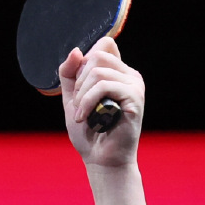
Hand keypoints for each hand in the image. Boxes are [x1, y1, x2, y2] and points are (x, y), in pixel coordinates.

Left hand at [59, 37, 143, 169]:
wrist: (102, 160)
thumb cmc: (90, 132)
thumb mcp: (73, 98)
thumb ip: (70, 74)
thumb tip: (77, 51)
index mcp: (118, 72)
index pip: (104, 45)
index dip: (84, 63)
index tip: (79, 88)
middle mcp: (130, 75)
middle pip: (97, 55)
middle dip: (79, 80)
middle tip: (77, 104)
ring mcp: (134, 85)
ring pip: (98, 71)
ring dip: (81, 95)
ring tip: (80, 114)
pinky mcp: (134, 98)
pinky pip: (104, 86)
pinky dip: (87, 102)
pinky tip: (83, 117)